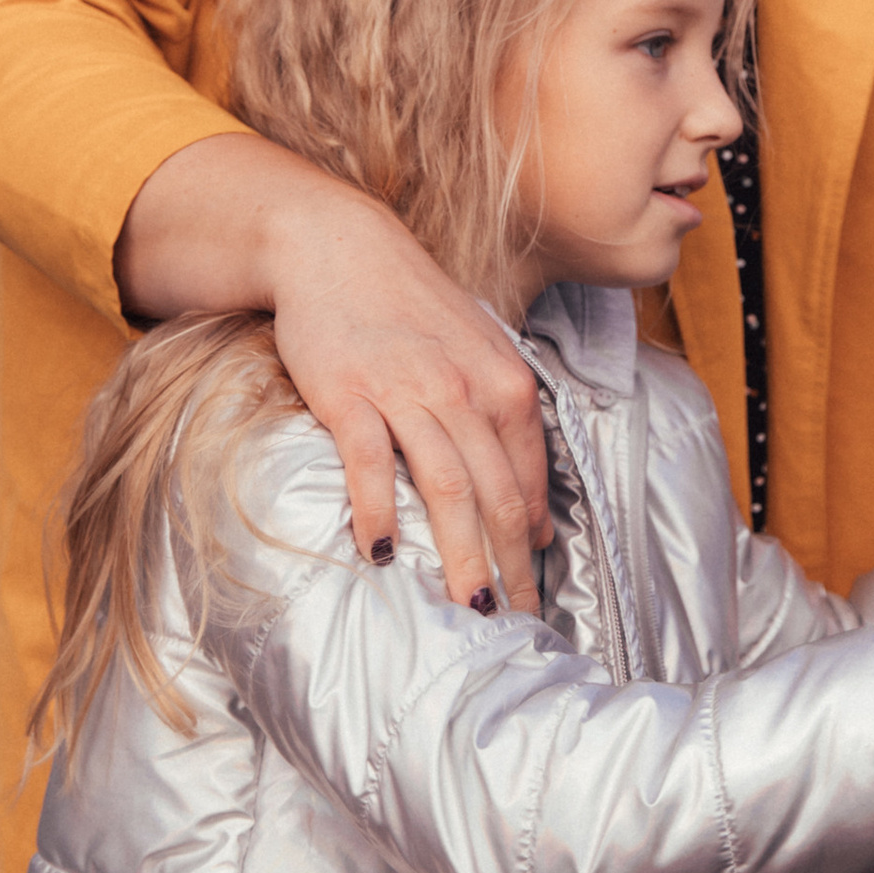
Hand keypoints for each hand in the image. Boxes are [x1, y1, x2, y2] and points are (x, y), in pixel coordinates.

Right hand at [116, 133, 550, 610]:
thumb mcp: (476, 353)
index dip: (533, 541)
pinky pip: (372, 461)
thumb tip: (531, 509)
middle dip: (510, 565)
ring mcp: (408, 391)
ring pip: (446, 486)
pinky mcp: (350, 394)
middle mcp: (465, 389)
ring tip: (468, 608)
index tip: (536, 591)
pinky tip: (383, 553)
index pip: (528, 477)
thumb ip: (505, 423)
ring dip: (460, 552)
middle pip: (495, 493)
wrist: (338, 248)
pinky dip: (381, 510)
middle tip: (516, 624)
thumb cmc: (409, 307)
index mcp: (504, 382)